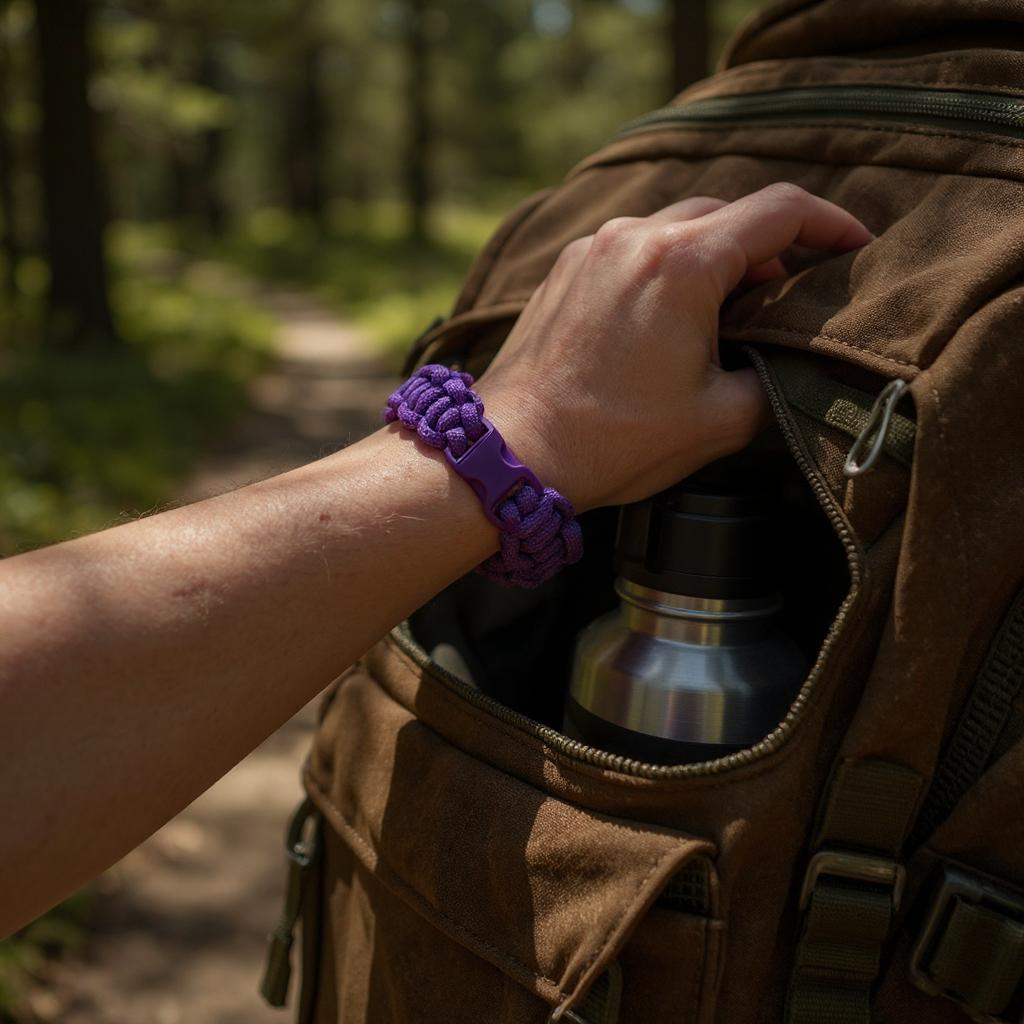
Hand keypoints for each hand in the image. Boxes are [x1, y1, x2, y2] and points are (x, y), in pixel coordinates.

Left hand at [476, 183, 872, 511]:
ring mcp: (593, 248)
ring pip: (676, 227)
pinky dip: (665, 266)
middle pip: (727, 214)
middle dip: (769, 248)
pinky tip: (669, 315)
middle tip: (788, 297)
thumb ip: (772, 381)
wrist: (515, 451)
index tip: (855, 246)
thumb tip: (784, 366)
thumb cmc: (612, 439)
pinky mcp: (565, 269)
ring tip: (728, 311)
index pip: (780, 211)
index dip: (832, 223)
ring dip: (714, 256)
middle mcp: (635, 237)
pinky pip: (632, 247)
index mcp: (683, 264)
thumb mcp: (719, 421)